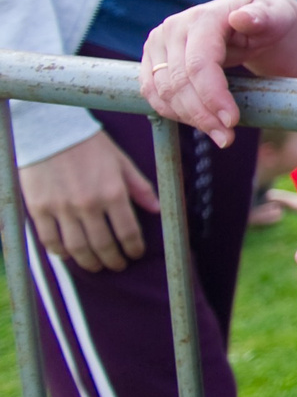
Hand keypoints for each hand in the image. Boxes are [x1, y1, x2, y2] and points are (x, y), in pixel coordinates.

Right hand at [22, 131, 159, 271]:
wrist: (50, 131)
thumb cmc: (90, 145)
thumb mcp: (121, 162)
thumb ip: (140, 187)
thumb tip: (157, 209)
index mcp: (113, 192)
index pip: (128, 232)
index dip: (133, 249)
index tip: (135, 255)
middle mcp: (89, 204)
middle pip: (103, 245)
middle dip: (113, 260)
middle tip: (118, 265)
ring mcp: (62, 208)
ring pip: (78, 248)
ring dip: (90, 262)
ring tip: (97, 266)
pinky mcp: (39, 209)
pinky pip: (50, 240)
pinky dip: (60, 252)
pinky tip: (69, 255)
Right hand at [138, 0, 296, 145]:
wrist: (253, 21)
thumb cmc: (268, 19)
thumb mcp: (277, 15)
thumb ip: (264, 16)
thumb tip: (242, 18)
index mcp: (202, 18)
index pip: (198, 65)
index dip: (213, 96)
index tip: (232, 121)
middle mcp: (173, 28)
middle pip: (178, 83)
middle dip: (203, 116)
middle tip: (227, 138)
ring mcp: (158, 44)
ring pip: (163, 93)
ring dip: (189, 119)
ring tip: (220, 135)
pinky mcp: (152, 60)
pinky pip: (153, 95)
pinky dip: (174, 113)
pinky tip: (201, 124)